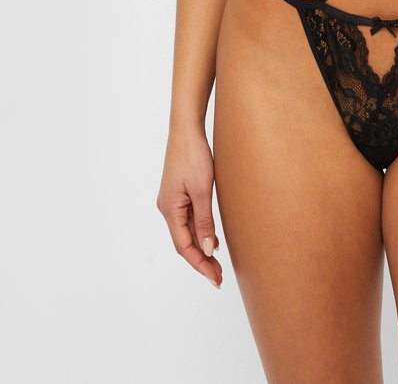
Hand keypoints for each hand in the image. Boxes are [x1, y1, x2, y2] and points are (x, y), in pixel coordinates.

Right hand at [156, 127, 222, 287]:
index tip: (215, 279)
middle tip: (219, 277)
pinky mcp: (179, 193)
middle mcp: (167, 208)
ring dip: (200, 247)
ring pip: (186, 232)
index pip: (184, 247)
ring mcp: (172, 201)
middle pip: (183, 243)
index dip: (200, 265)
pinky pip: (188, 219)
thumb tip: (207, 249)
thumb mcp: (202, 190)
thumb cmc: (194, 156)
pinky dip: (199, 232)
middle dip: (201, 261)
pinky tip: (211, 238)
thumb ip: (204, 221)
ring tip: (217, 263)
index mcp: (169, 210)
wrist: (186, 129)